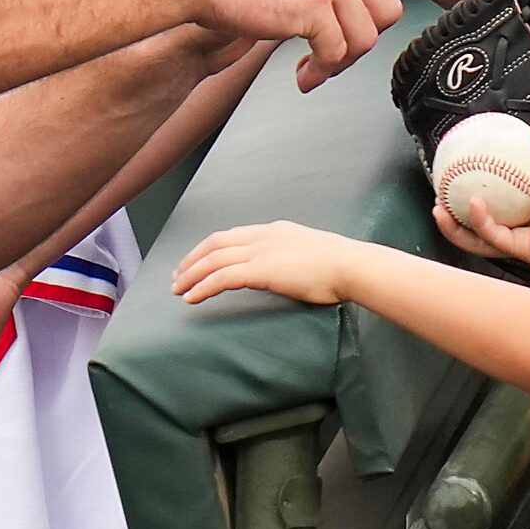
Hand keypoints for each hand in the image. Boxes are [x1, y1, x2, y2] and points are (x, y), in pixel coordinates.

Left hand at [173, 221, 364, 307]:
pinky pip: (220, 277)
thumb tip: (289, 271)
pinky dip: (202, 287)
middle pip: (214, 244)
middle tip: (178, 276)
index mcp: (275, 231)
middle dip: (192, 259)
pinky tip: (192, 298)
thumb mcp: (311, 254)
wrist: (351, 266)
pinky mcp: (259, 270)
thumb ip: (293, 258)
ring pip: (212, 260)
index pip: (232, 235)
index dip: (210, 248)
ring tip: (178, 290)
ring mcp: (260, 251)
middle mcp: (262, 236)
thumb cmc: (341, 267)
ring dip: (191, 275)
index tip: (198, 260)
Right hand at [198, 0, 406, 90]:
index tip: (360, 24)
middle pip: (387, 9)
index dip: (376, 9)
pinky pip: (335, 52)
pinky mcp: (312, 8)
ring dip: (343, 62)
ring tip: (319, 67)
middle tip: (340, 50)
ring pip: (366, 36)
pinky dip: (321, 71)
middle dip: (364, 38)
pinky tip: (305, 73)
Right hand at [433, 128, 529, 280]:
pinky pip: (491, 235)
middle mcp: (525, 224)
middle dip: (456, 207)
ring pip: (476, 233)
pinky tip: (470, 204)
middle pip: (481, 218)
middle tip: (443, 190)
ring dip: (454, 222)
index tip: (469, 167)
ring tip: (439, 205)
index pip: (504, 195)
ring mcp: (520, 239)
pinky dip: (478, 220)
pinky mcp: (520, 250)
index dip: (484, 183)